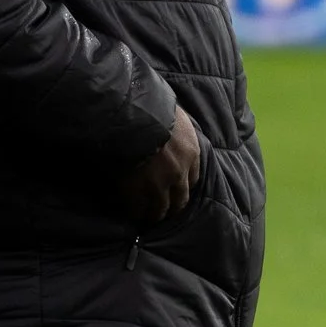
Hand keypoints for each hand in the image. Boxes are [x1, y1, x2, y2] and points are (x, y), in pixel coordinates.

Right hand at [119, 107, 201, 224]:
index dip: (185, 184)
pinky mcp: (138, 191)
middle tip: (166, 212)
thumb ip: (176, 129)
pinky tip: (131, 214)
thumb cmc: (153, 107)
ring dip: (155, 215)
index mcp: (191, 152)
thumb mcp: (174, 115)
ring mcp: (159, 185)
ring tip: (148, 219)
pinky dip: (135, 212)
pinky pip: (138, 208)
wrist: (132, 115)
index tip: (178, 188)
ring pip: (160, 209)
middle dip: (173, 206)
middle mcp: (180, 172)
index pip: (194, 177)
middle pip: (181, 199)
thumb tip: (171, 129)